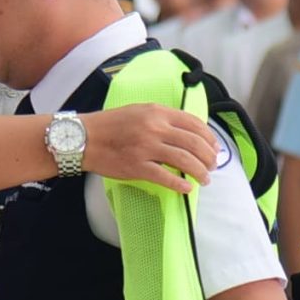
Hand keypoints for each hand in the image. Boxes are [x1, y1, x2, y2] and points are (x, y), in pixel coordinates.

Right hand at [82, 104, 219, 193]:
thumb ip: (162, 119)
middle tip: (213, 166)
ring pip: (184, 160)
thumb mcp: (139, 112)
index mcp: (157, 112)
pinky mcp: (137, 167)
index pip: (193, 123)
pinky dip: (180, 184)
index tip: (215, 147)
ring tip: (205, 179)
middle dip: (209, 157)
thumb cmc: (111, 124)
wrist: (84, 138)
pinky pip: (165, 177)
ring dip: (200, 171)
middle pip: (194, 143)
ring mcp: (146, 148)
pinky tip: (186, 187)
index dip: (209, 137)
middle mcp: (155, 128)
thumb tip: (186, 133)